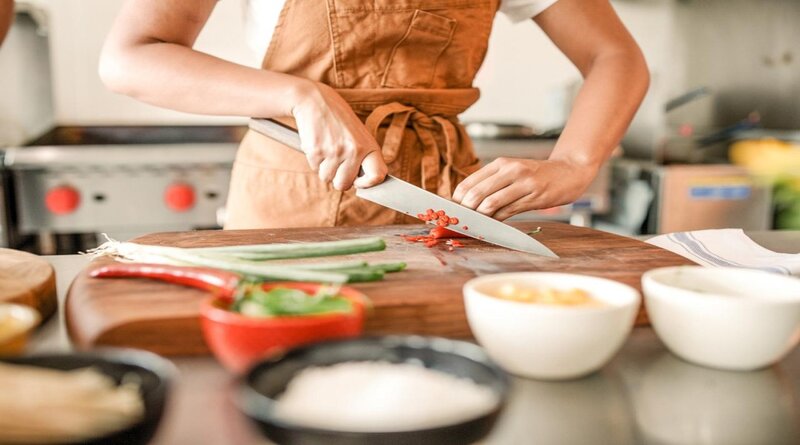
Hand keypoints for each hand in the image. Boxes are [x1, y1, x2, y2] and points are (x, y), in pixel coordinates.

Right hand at [291, 81, 387, 190]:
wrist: (315, 101)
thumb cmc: (338, 119)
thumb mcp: (359, 134)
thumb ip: (363, 156)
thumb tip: (362, 184)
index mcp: (368, 146)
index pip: (377, 176)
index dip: (367, 184)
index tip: (358, 181)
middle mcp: (354, 150)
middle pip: (344, 185)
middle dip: (338, 178)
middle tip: (336, 163)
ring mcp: (334, 151)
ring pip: (327, 178)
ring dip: (324, 168)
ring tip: (327, 149)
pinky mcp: (316, 151)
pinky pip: (315, 168)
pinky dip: (314, 160)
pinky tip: (318, 144)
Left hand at [452, 157, 597, 219]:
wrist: (569, 172)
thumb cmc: (538, 176)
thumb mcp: (513, 173)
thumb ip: (492, 185)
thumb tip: (467, 205)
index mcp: (500, 163)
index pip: (468, 183)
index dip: (456, 201)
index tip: (451, 213)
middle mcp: (510, 170)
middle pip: (476, 193)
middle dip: (465, 212)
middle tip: (459, 223)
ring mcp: (523, 182)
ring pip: (490, 203)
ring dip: (479, 218)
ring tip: (474, 226)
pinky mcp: (534, 196)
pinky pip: (508, 212)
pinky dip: (496, 221)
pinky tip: (492, 226)